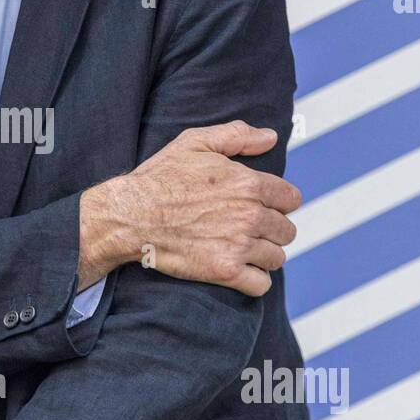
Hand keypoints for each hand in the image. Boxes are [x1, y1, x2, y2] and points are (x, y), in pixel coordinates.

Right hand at [78, 120, 300, 296]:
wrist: (129, 216)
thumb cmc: (160, 177)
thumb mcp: (195, 143)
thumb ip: (237, 135)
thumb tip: (271, 137)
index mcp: (249, 183)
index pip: (290, 199)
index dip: (278, 202)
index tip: (262, 206)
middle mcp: (250, 215)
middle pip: (286, 231)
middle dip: (271, 230)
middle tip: (248, 229)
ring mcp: (238, 245)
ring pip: (276, 257)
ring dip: (263, 255)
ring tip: (243, 250)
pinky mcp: (224, 271)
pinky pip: (260, 284)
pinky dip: (254, 280)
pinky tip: (240, 271)